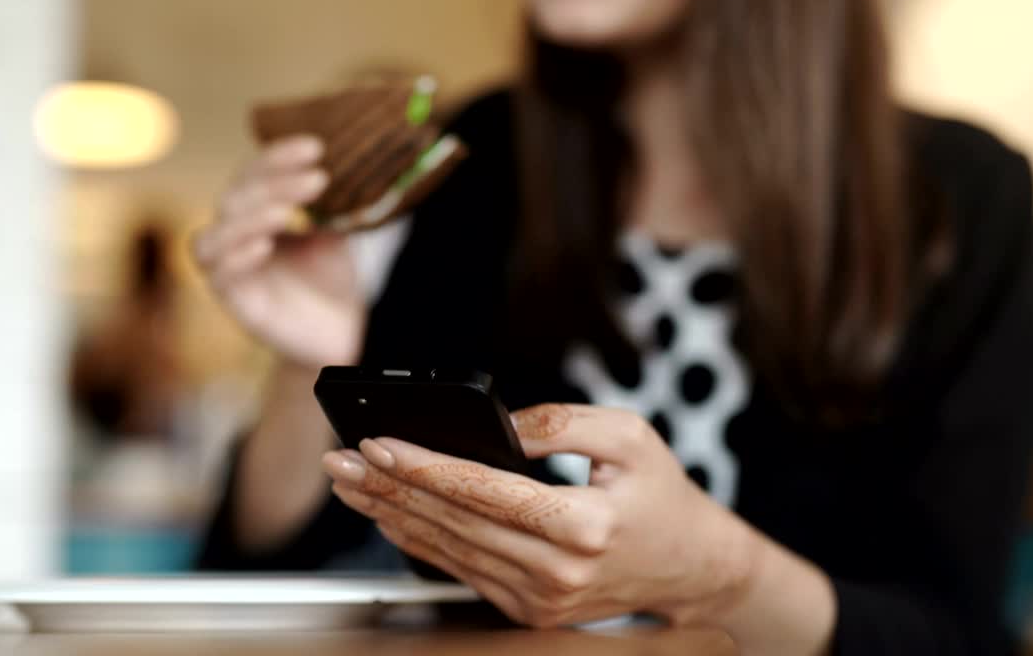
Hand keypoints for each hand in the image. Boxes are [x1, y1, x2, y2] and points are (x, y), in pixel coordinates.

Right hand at [192, 135, 363, 367]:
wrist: (342, 337)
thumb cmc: (332, 282)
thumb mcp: (335, 234)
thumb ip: (329, 202)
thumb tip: (350, 159)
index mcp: (256, 216)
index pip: (254, 175)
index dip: (277, 157)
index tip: (316, 147)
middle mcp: (238, 240)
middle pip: (234, 199)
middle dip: (273, 184)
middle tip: (319, 179)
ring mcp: (234, 273)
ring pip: (212, 238)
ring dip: (247, 219)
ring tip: (286, 214)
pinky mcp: (238, 305)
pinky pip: (220, 278)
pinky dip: (237, 258)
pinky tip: (265, 247)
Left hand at [320, 403, 762, 627]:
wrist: (692, 567)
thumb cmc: (662, 495)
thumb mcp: (629, 436)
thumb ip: (560, 421)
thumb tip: (496, 423)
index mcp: (584, 526)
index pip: (485, 491)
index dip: (425, 465)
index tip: (378, 442)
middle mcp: (558, 572)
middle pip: (453, 522)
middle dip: (389, 487)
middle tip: (340, 460)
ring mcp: (541, 600)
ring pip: (448, 551)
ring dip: (392, 515)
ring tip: (350, 485)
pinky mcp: (530, 611)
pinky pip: (462, 572)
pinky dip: (420, 541)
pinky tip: (389, 516)